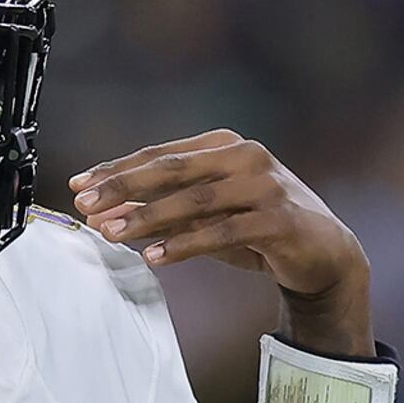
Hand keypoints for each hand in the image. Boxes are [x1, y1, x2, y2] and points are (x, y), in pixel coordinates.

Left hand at [70, 133, 371, 301]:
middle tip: (87, 205)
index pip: (160, 155)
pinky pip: (223, 231)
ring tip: (112, 233)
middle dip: (124, 187)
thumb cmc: (259, 232)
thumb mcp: (208, 218)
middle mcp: (245, 156)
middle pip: (172, 169)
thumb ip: (166, 211)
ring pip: (195, 199)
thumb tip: (108, 215)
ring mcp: (264, 185)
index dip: (117, 170)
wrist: (324, 255)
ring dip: (149, 217)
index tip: (79, 186)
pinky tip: (155, 257)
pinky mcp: (278, 219)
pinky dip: (186, 244)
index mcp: (224, 145)